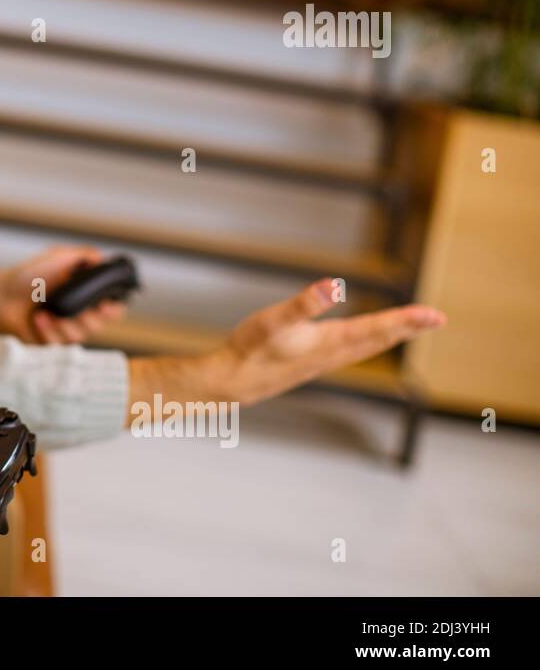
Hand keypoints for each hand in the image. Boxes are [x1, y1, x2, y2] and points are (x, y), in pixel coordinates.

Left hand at [0, 245, 125, 343]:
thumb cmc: (26, 275)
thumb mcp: (56, 257)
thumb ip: (82, 255)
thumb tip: (103, 259)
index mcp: (82, 294)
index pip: (110, 307)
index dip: (112, 309)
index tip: (106, 306)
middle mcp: (76, 313)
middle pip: (97, 325)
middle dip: (88, 318)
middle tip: (77, 310)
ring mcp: (62, 329)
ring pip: (79, 336)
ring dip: (64, 324)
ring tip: (47, 312)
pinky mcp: (49, 343)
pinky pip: (58, 344)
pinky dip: (48, 331)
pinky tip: (38, 319)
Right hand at [177, 278, 446, 405]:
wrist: (233, 383)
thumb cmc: (251, 350)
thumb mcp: (275, 320)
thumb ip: (304, 303)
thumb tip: (334, 286)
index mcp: (331, 342)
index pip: (378, 328)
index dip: (408, 320)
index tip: (436, 315)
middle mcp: (333, 354)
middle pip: (379, 339)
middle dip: (407, 327)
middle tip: (436, 319)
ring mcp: (323, 360)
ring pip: (366, 347)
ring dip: (390, 336)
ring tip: (408, 327)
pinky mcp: (311, 362)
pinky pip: (351, 351)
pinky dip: (367, 342)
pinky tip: (361, 340)